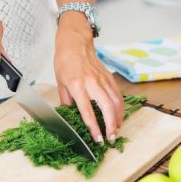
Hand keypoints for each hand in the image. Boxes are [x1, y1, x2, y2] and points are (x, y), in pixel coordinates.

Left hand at [54, 13, 123, 143]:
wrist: (75, 42)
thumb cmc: (65, 61)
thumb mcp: (60, 83)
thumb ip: (66, 101)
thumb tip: (69, 117)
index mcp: (77, 86)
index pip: (87, 111)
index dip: (94, 127)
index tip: (97, 139)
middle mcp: (92, 83)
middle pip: (106, 108)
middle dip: (110, 126)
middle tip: (111, 138)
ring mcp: (103, 79)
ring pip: (116, 102)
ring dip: (118, 118)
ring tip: (116, 130)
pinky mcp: (109, 77)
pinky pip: (117, 95)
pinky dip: (120, 108)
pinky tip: (118, 116)